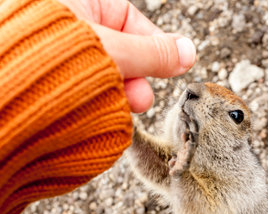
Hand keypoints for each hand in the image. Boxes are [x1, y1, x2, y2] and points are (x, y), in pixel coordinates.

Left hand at [58, 0, 195, 112]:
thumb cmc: (45, 61)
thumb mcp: (114, 52)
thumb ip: (154, 53)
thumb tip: (188, 52)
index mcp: (76, 0)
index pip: (128, 18)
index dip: (154, 44)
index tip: (173, 65)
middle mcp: (62, 22)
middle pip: (114, 48)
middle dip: (133, 77)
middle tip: (141, 100)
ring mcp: (50, 50)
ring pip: (98, 71)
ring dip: (115, 92)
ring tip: (116, 109)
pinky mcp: (41, 75)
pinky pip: (79, 85)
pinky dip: (92, 99)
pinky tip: (95, 110)